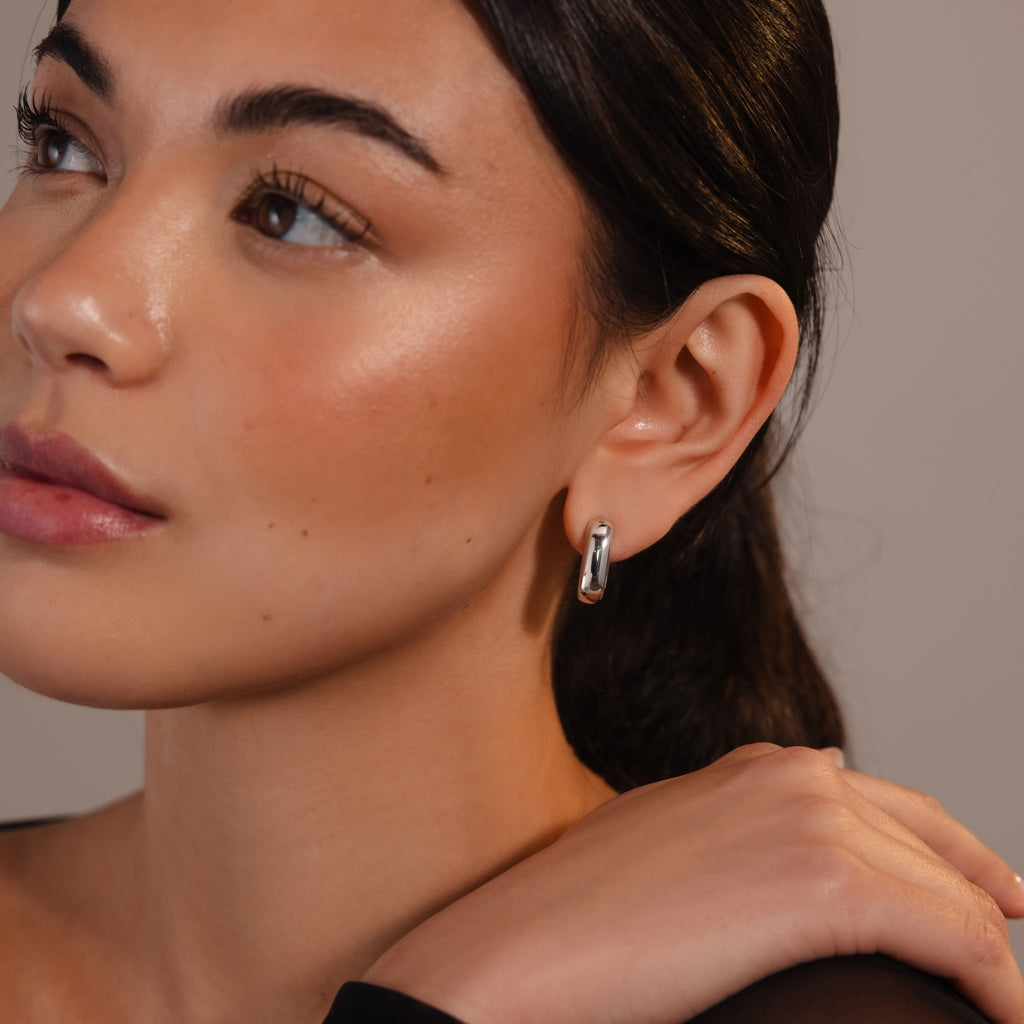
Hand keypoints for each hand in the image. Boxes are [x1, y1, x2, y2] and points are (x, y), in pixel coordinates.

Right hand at [362, 744, 1023, 1023]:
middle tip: (1009, 944)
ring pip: (951, 892)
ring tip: (1001, 1006)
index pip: (880, 801)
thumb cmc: (576, 919)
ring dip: (989, 953)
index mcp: (753, 768)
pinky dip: (992, 985)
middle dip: (981, 892)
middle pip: (929, 839)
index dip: (944, 850)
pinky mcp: (823, 883)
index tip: (984, 897)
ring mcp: (808, 820)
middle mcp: (790, 775)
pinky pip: (956, 938)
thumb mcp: (662, 849)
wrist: (520, 951)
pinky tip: (1000, 1018)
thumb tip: (785, 859)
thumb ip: (730, 838)